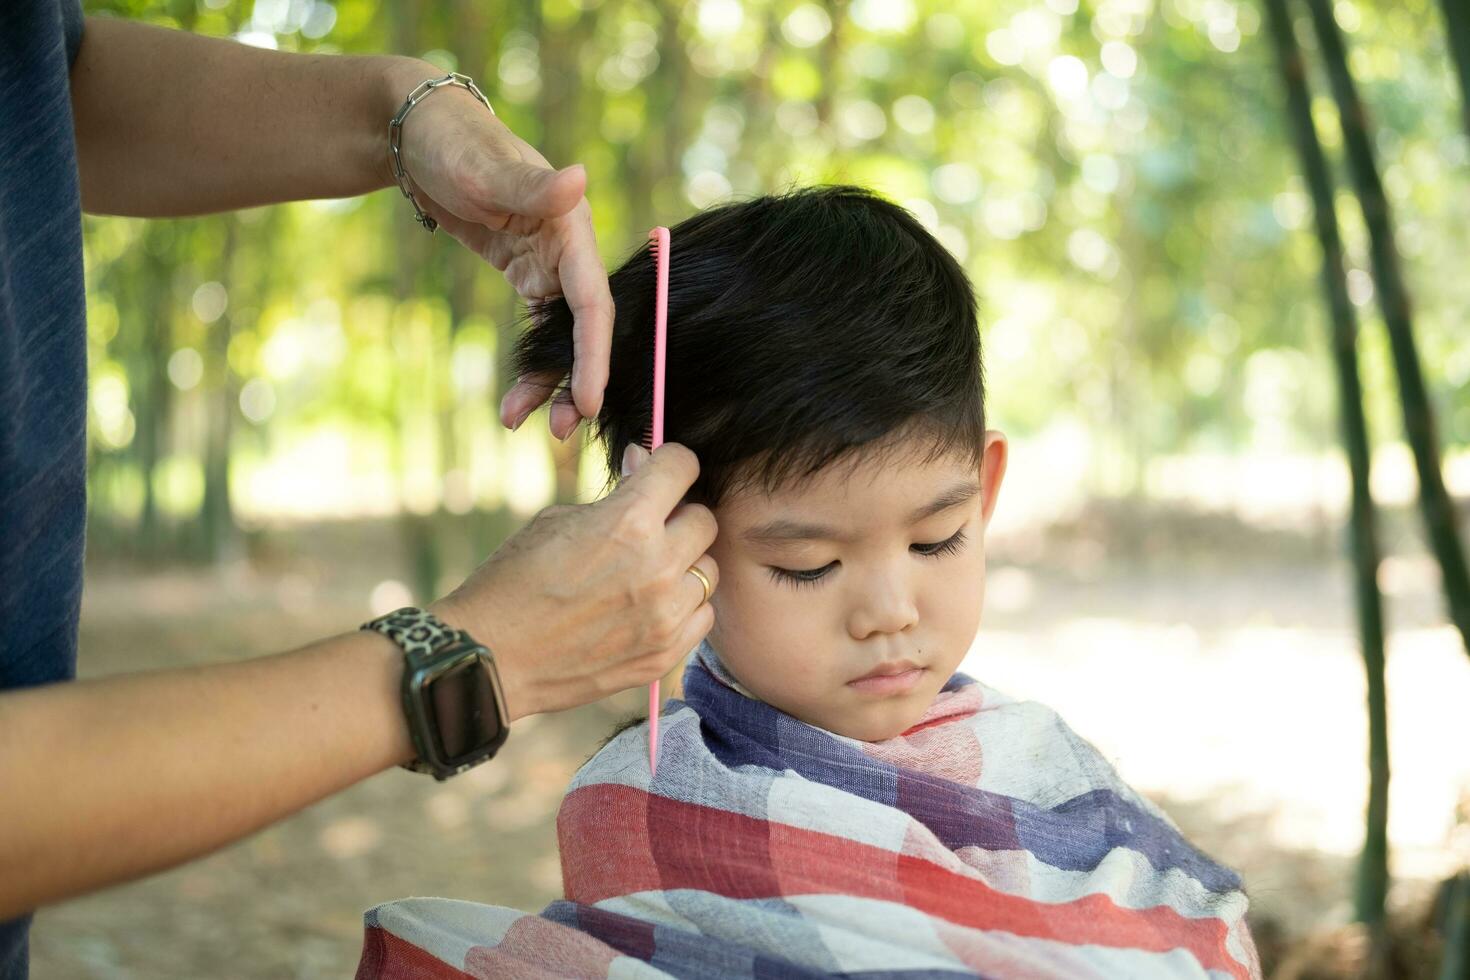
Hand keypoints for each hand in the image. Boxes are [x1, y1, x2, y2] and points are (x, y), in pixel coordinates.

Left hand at [385, 62, 611, 440]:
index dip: (595, 355)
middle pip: (586, 330)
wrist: (419, 136)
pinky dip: (531, 368)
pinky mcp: (529, 275)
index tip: (591, 400)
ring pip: (564, 338)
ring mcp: (551, 267)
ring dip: (553, 384)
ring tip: (531, 427)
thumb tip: (580, 180)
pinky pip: (540, 332)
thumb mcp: (485, 168)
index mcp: (573, 230)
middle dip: (578, 382)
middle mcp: (571, 253)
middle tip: (560, 431)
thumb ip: (534, 187)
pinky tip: (514, 405)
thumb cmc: (454, 142)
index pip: (593, 303)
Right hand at [431, 443, 719, 719]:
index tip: (661, 473)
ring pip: (708, 571)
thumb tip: (644, 464)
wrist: (491, 656)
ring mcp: (665, 615)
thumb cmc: (514, 581)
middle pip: (705, 521)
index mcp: (628, 522)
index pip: (684, 466)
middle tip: (650, 527)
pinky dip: (684, 607)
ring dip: (684, 565)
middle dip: (679, 516)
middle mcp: (657, 566)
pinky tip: (650, 606)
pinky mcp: (664, 654)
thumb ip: (613, 496)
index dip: (671, 463)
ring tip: (646, 573)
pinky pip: (702, 616)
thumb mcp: (557, 520)